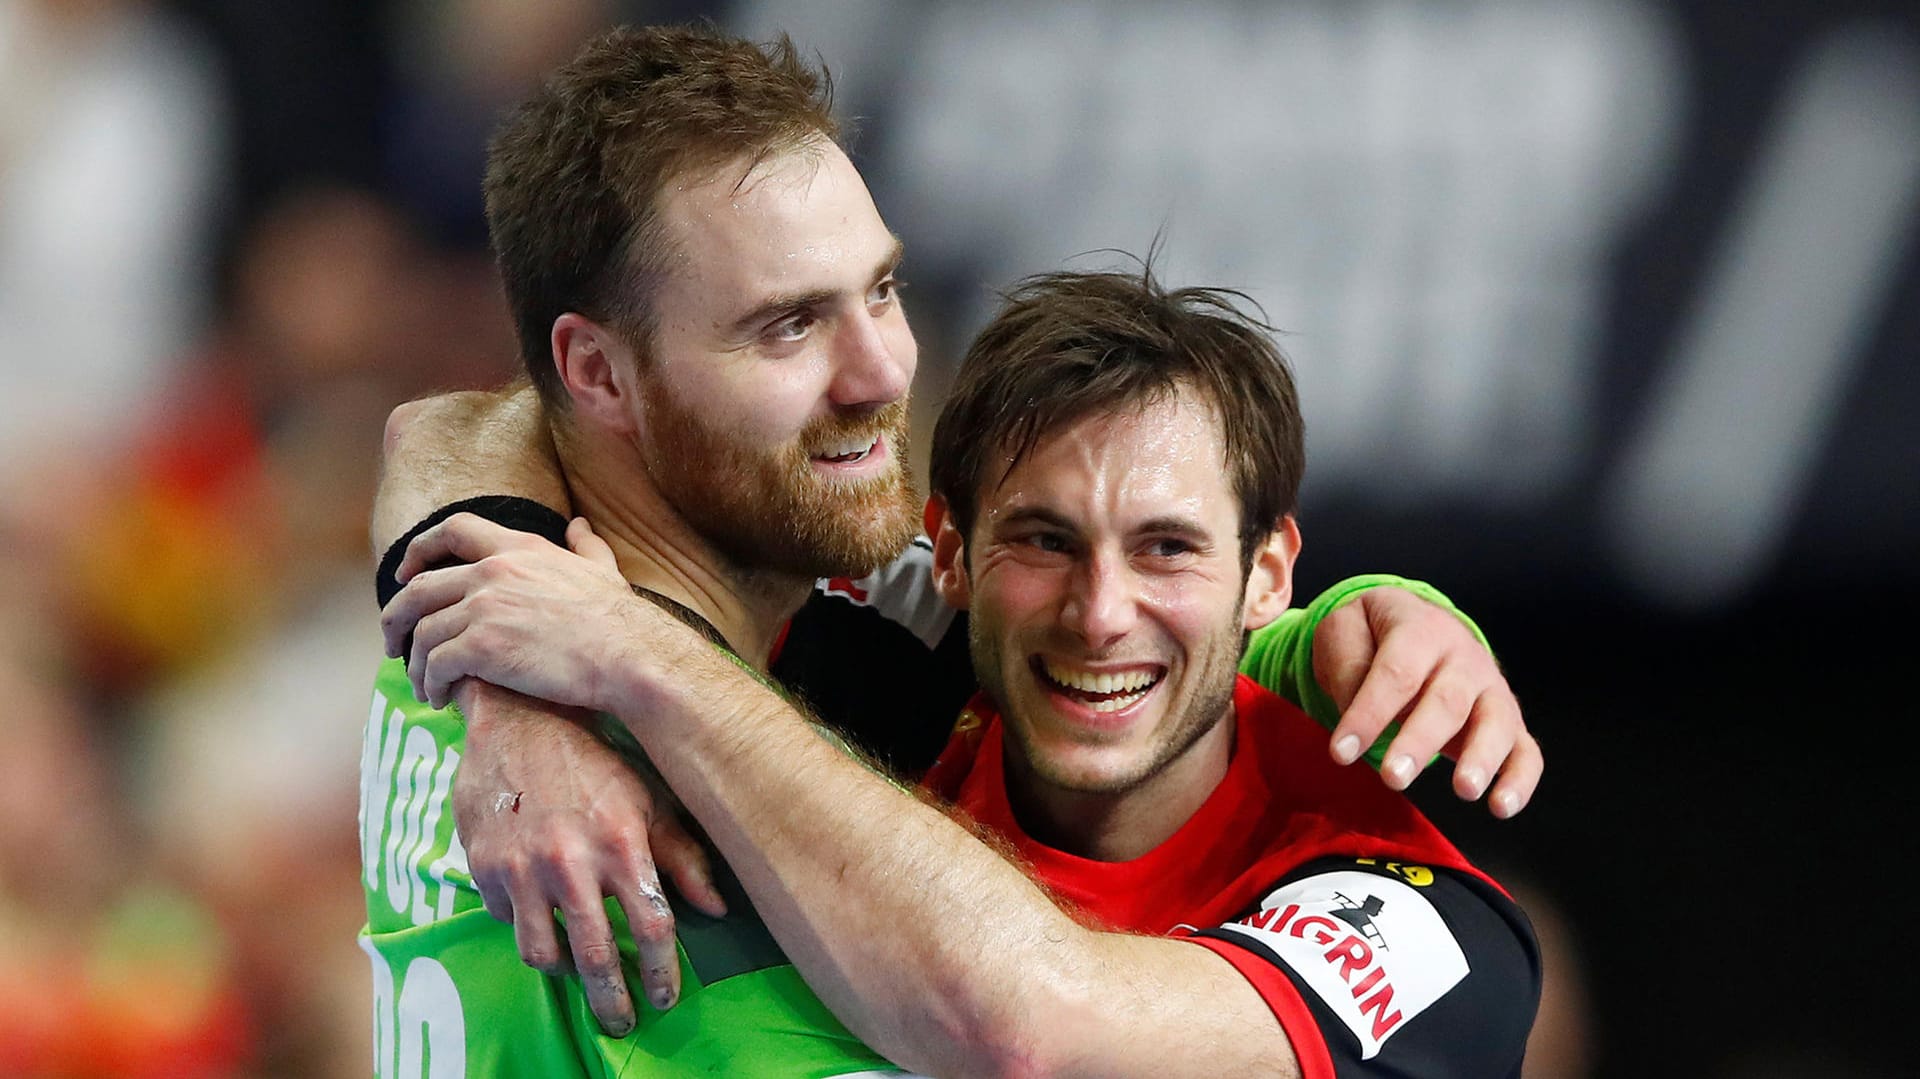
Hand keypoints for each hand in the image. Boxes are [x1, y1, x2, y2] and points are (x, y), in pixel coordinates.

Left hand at [381, 514, 660, 709]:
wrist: (630, 656)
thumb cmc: (621, 620)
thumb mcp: (602, 569)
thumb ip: (586, 545)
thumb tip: (580, 524)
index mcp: (519, 548)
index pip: (453, 530)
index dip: (420, 549)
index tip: (406, 574)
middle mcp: (494, 571)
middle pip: (420, 586)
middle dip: (397, 617)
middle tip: (394, 644)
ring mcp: (485, 607)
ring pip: (423, 633)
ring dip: (416, 665)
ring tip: (424, 687)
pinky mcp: (482, 647)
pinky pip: (436, 665)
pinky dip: (431, 684)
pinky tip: (440, 699)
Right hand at [452, 679, 726, 1034]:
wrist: (519, 718)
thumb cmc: (594, 759)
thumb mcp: (648, 798)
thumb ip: (683, 855)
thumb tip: (716, 908)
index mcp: (622, 842)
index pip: (652, 927)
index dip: (661, 973)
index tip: (665, 997)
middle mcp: (571, 861)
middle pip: (595, 956)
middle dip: (612, 1000)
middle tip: (622, 1021)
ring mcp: (523, 867)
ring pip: (543, 953)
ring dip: (565, 971)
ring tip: (579, 973)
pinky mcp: (485, 867)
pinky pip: (509, 921)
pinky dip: (528, 927)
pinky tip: (542, 915)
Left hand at [1313, 588, 1542, 817]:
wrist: (1417, 624)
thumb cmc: (1373, 635)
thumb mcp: (1344, 629)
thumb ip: (1347, 666)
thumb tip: (1356, 714)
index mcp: (1421, 629)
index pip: (1397, 672)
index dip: (1369, 714)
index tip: (1341, 753)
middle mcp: (1464, 658)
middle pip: (1447, 701)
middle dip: (1420, 742)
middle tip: (1394, 777)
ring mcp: (1492, 690)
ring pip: (1496, 723)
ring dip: (1482, 759)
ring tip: (1465, 791)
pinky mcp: (1509, 723)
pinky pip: (1526, 752)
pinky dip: (1520, 780)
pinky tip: (1502, 807)